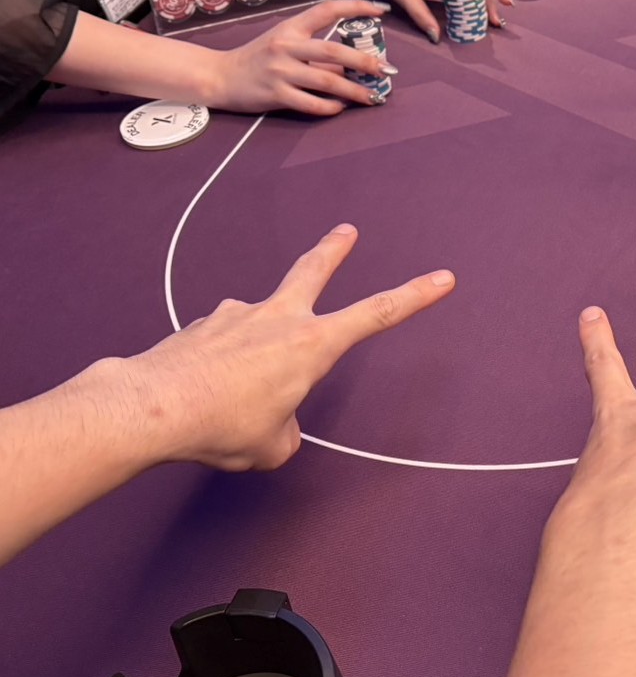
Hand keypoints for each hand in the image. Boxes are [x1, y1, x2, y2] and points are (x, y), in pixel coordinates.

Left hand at [113, 224, 454, 469]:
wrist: (152, 407)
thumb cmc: (222, 425)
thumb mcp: (272, 445)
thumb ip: (285, 430)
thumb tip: (275, 421)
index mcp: (311, 344)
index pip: (377, 314)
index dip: (415, 296)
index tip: (442, 278)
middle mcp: (277, 318)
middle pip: (313, 271)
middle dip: (334, 250)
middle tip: (346, 231)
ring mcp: (236, 315)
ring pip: (259, 323)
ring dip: (257, 346)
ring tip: (235, 392)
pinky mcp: (202, 326)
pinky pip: (222, 345)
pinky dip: (221, 365)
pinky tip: (204, 389)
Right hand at [213, 0, 392, 115]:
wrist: (220, 77)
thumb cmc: (258, 59)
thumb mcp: (285, 46)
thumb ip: (315, 53)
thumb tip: (351, 65)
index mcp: (290, 28)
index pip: (327, 10)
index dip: (356, 7)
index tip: (382, 10)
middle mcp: (286, 46)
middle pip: (333, 50)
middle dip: (364, 61)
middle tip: (386, 70)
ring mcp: (280, 71)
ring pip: (327, 80)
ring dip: (354, 90)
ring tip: (373, 97)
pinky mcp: (275, 94)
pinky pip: (311, 103)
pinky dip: (330, 107)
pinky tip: (341, 108)